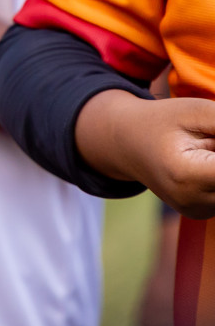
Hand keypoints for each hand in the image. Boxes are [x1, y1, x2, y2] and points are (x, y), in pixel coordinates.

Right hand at [79, 92, 214, 218]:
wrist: (120, 140)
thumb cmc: (157, 120)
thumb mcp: (196, 111)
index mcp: (186, 176)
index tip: (211, 135)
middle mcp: (194, 202)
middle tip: (205, 137)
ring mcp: (197, 211)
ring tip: (203, 147)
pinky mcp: (201, 213)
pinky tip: (202, 160)